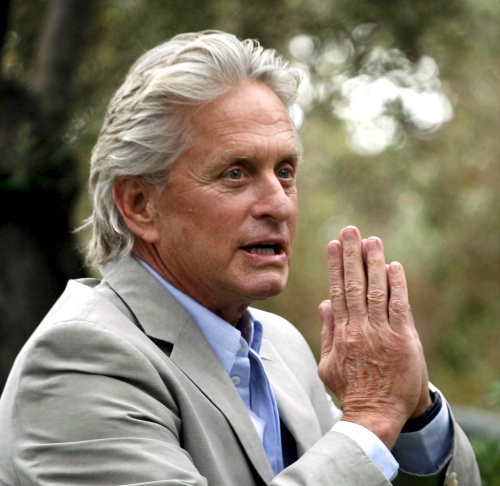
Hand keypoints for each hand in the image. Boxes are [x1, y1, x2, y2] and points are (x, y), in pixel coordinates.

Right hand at [318, 226, 430, 448]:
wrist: (374, 415)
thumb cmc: (350, 389)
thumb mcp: (328, 363)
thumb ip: (328, 332)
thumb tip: (324, 304)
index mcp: (341, 333)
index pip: (337, 292)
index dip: (335, 267)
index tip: (333, 245)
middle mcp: (359, 328)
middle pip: (354, 285)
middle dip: (351, 256)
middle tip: (349, 231)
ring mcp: (381, 333)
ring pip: (375, 291)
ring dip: (373, 263)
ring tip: (371, 240)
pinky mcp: (402, 340)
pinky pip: (398, 307)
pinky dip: (396, 286)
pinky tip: (393, 267)